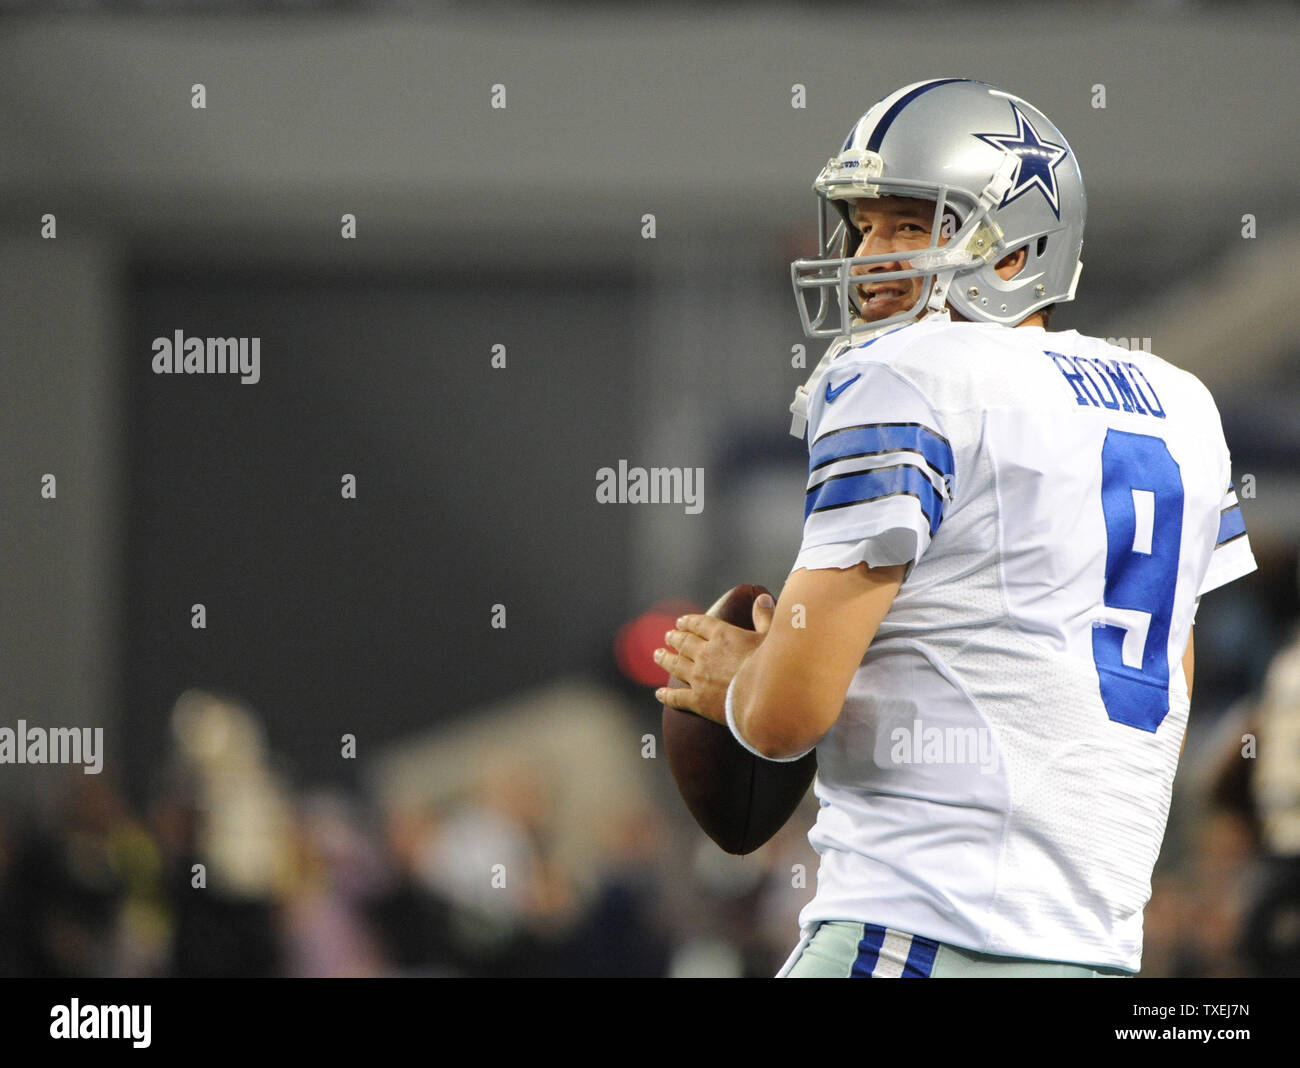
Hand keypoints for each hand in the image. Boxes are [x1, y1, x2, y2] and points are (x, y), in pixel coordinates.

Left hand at [653, 593, 774, 724]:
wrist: (765, 700)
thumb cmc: (773, 667)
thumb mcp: (772, 637)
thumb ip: (765, 616)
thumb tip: (763, 597)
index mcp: (722, 636)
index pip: (700, 624)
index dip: (689, 622)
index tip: (681, 621)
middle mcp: (705, 654)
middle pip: (684, 643)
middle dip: (674, 638)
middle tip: (668, 636)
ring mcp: (699, 678)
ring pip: (675, 665)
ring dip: (665, 659)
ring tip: (657, 654)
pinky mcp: (698, 701)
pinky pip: (676, 697)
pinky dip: (666, 695)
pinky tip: (659, 694)